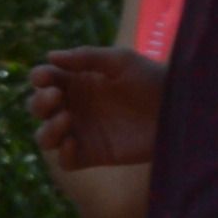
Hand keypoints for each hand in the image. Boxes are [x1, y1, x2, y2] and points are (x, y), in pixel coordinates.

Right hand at [28, 42, 166, 175]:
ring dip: (47, 129)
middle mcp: (75, 107)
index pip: (45, 80)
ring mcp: (82, 132)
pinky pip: (66, 161)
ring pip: (46, 137)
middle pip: (38, 108)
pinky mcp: (93, 154)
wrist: (179, 108)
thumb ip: (86, 57)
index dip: (39, 78)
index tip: (44, 78)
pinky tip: (73, 144)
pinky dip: (63, 155)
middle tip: (56, 97)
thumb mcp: (121, 60)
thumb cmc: (152, 78)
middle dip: (38, 103)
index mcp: (77, 82)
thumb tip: (50, 56)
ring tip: (65, 119)